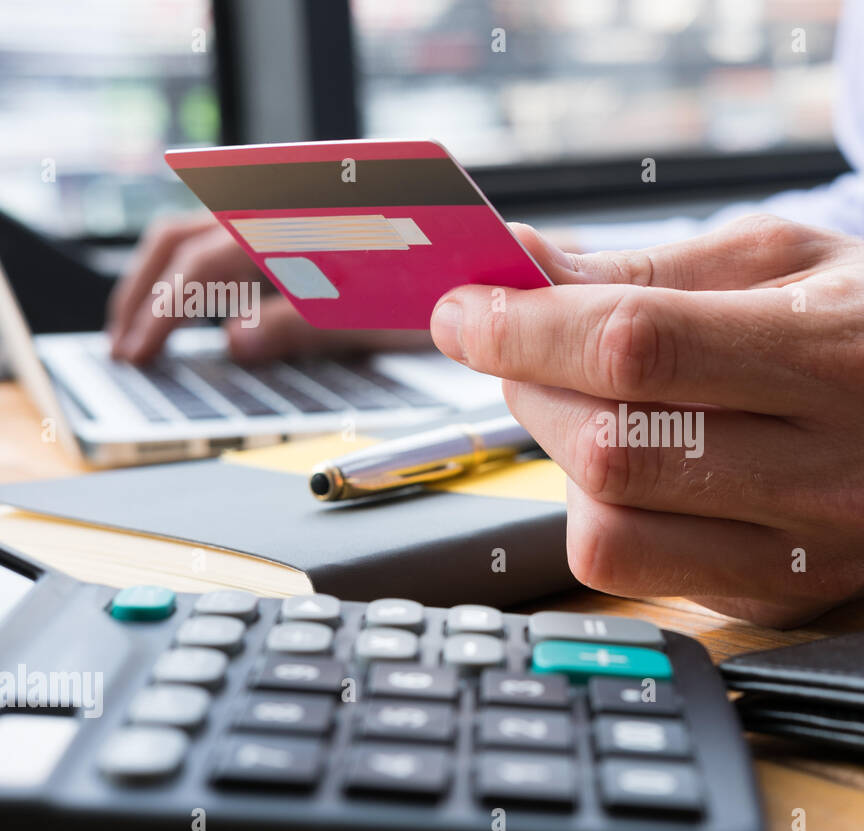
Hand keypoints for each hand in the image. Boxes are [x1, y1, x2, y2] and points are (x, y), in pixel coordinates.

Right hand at [106, 212, 426, 363]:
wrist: (495, 265)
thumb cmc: (446, 287)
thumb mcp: (377, 319)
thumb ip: (306, 325)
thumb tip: (235, 340)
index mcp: (300, 221)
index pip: (208, 255)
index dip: (166, 302)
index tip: (141, 346)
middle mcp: (287, 206)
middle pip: (186, 237)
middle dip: (147, 293)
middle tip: (127, 350)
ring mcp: (290, 215)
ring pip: (201, 234)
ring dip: (164, 280)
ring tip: (143, 332)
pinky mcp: (300, 230)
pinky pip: (233, 242)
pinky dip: (202, 274)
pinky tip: (201, 314)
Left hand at [431, 216, 863, 625]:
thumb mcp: (785, 254)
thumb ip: (646, 264)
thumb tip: (519, 268)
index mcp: (848, 356)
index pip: (640, 350)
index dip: (526, 328)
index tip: (463, 312)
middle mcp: (839, 473)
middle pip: (611, 449)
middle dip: (529, 389)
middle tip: (521, 348)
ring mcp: (815, 557)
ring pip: (608, 528)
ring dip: (559, 456)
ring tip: (588, 406)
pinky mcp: (787, 602)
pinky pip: (639, 569)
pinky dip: (604, 509)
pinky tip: (637, 463)